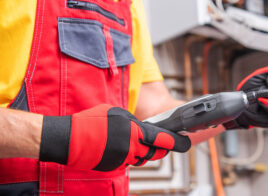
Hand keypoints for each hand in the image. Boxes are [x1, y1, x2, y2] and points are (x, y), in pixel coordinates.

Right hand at [39, 104, 190, 170]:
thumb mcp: (117, 112)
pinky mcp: (115, 167)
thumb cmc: (92, 122)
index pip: (164, 140)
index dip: (177, 142)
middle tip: (163, 143)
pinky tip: (118, 146)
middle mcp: (132, 148)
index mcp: (135, 132)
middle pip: (156, 153)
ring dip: (143, 151)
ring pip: (142, 158)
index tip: (185, 143)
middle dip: (162, 148)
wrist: (69, 140)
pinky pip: (128, 162)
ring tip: (133, 141)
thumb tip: (143, 127)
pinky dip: (128, 155)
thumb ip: (134, 121)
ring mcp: (123, 160)